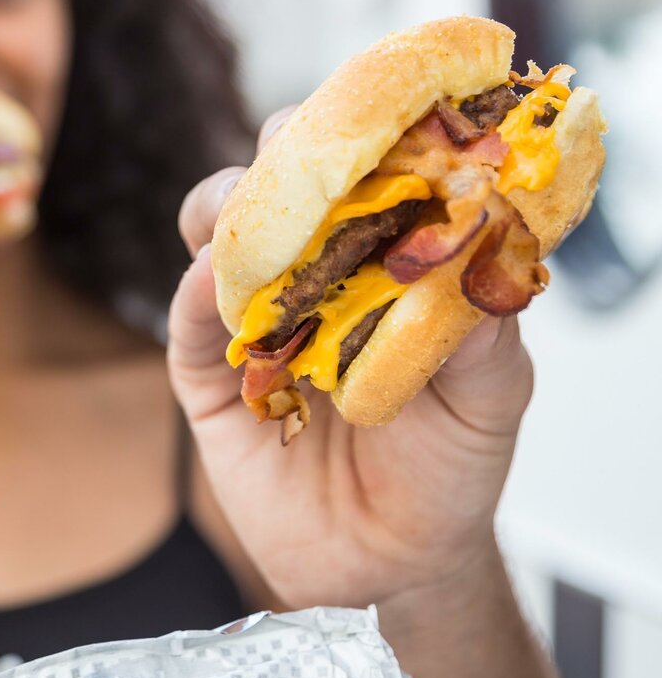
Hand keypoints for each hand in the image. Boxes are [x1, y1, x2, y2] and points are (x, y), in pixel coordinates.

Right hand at [167, 108, 533, 609]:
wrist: (389, 560)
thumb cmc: (448, 464)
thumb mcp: (490, 397)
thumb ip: (480, 329)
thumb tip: (469, 245)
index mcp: (375, 257)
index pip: (359, 170)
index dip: (363, 135)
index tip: (379, 117)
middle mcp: (308, 270)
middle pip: (278, 178)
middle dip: (286, 154)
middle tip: (310, 161)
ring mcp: (250, 315)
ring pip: (215, 226)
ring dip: (231, 209)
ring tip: (258, 223)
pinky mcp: (205, 370)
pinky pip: (187, 317)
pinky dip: (197, 292)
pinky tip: (220, 288)